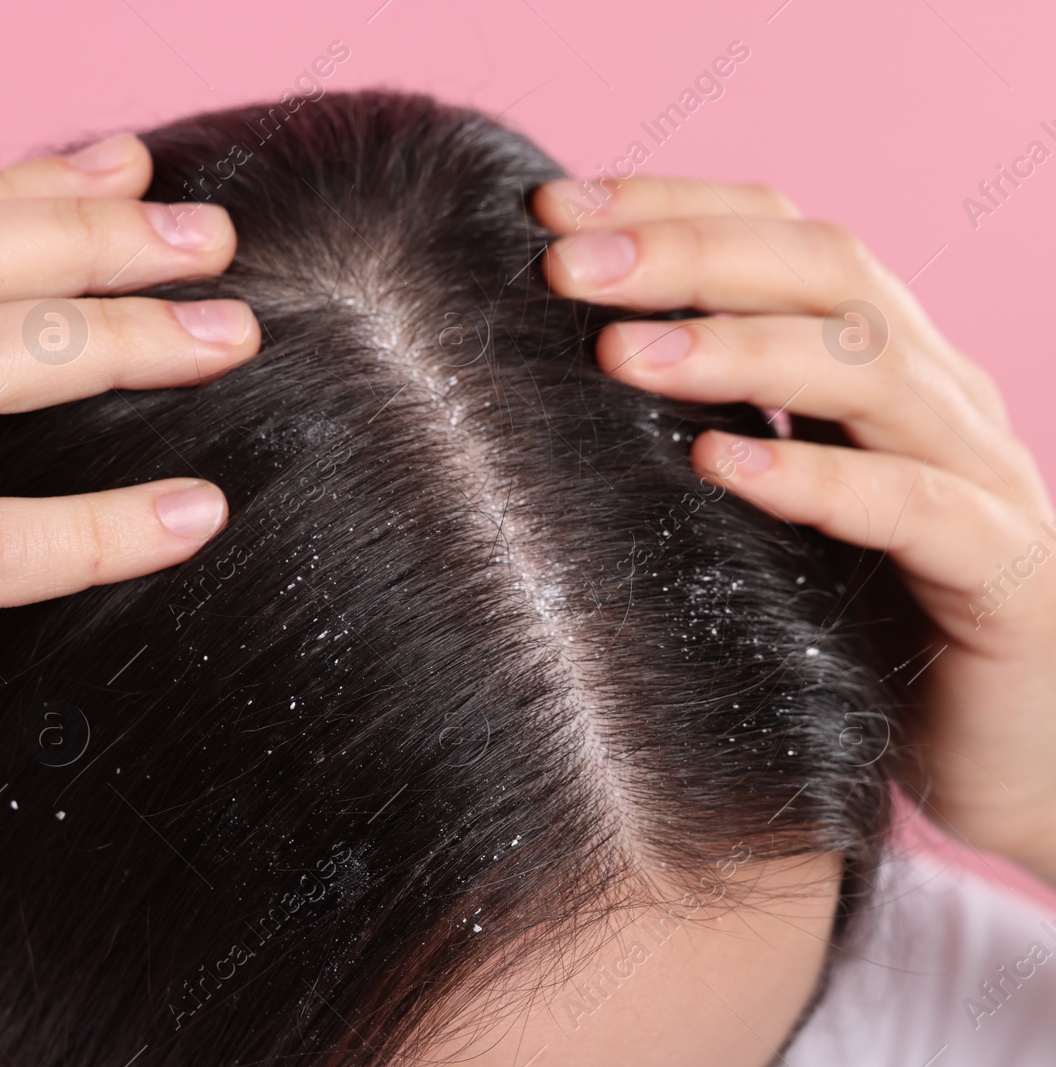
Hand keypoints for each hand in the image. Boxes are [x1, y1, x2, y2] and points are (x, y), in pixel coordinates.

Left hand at [533, 176, 1055, 883]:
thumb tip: (559, 371)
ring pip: (872, 368)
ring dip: (739, 348)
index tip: (548, 206)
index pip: (778, 233)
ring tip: (621, 353)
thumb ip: (702, 426)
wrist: (1008, 752)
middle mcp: (935, 391)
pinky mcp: (1004, 571)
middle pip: (826, 269)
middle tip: (564, 264)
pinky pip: (916, 507)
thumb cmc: (860, 618)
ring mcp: (981, 473)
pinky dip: (819, 477)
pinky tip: (723, 466)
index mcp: (876, 357)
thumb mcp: (765, 503)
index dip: (669, 204)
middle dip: (687, 252)